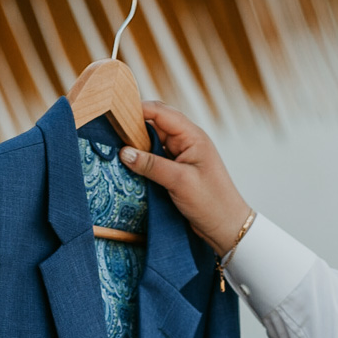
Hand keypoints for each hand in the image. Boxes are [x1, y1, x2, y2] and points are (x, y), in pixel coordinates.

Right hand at [121, 102, 251, 252]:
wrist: (226, 227)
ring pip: (153, 142)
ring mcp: (181, 156)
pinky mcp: (176, 171)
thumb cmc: (212, 202)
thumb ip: (151, 165)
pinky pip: (155, 159)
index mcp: (193, 136)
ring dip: (137, 146)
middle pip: (155, 125)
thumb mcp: (179, 182)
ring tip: (116, 149)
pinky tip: (129, 165)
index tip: (116, 113)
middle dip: (135, 127)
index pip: (162, 113)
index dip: (139, 110)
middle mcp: (187, 142)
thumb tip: (124, 152)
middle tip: (111, 133)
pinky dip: (143, 161)